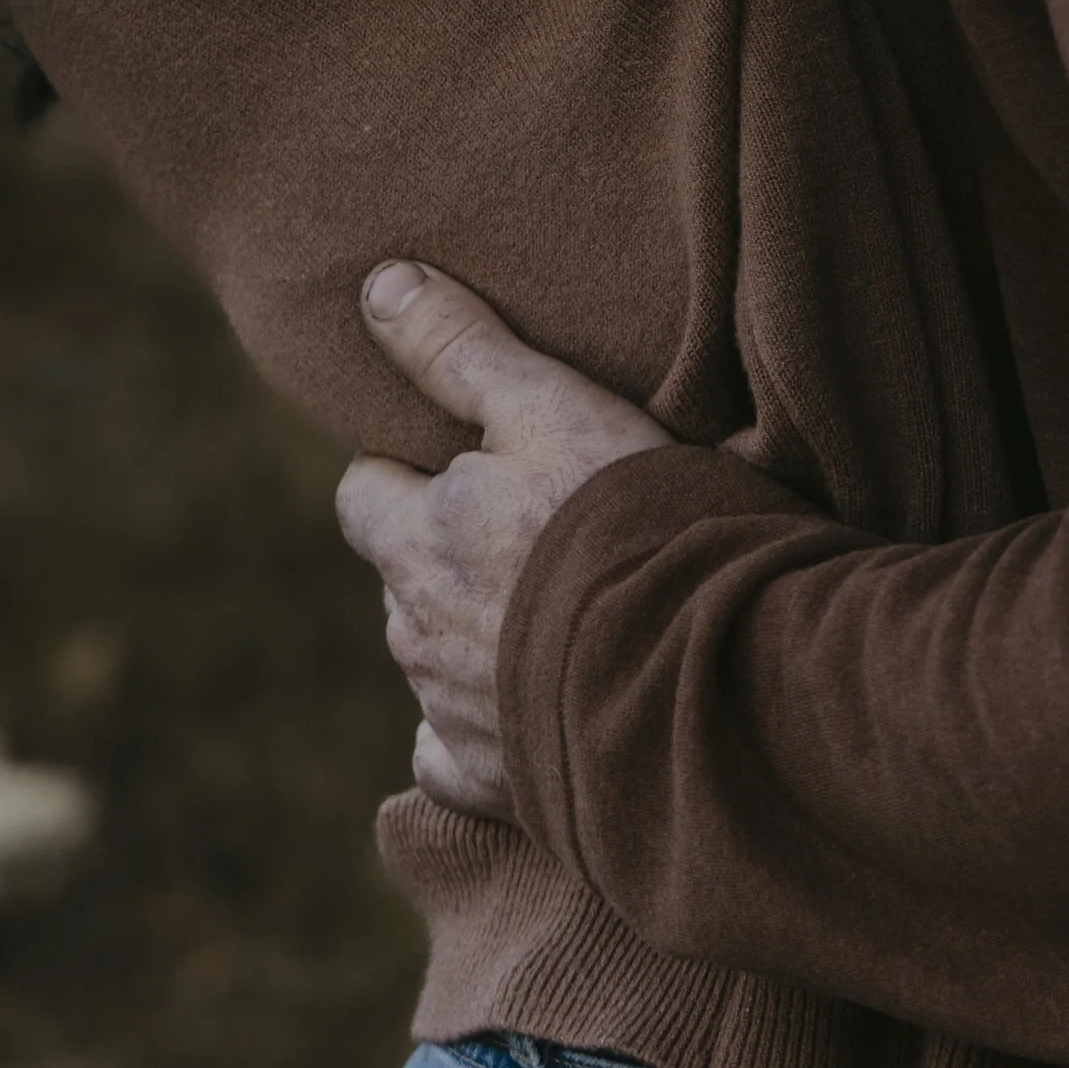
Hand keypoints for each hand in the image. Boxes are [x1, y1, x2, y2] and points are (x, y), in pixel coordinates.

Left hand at [334, 262, 667, 821]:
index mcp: (419, 538)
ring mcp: (453, 714)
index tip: (474, 456)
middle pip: (401, 576)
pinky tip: (538, 700)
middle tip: (531, 526)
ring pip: (433, 658)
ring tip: (559, 605)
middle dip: (445, 551)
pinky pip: (457, 755)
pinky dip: (485, 724)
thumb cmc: (631, 523)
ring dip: (474, 630)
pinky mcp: (497, 783)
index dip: (409, 467)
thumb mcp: (554, 405)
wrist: (705, 677)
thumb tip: (377, 284)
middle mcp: (416, 633)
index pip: (363, 490)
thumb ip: (460, 347)